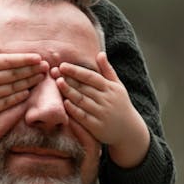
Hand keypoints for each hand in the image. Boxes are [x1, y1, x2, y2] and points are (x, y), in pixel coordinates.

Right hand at [0, 42, 47, 136]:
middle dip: (31, 70)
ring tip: (41, 77)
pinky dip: (19, 97)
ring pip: (13, 88)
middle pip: (13, 74)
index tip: (38, 58)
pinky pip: (6, 102)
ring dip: (29, 82)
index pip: (7, 61)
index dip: (24, 59)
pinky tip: (28, 92)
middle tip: (46, 67)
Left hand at [53, 53, 149, 168]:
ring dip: (69, 92)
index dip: (76, 71)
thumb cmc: (121, 105)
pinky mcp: (97, 127)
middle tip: (54, 72)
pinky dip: (73, 109)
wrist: (130, 131)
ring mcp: (102, 113)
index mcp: (110, 88)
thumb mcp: (118, 87)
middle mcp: (107, 100)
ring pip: (82, 101)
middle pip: (84, 87)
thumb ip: (108, 70)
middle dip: (69, 79)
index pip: (91, 77)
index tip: (63, 65)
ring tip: (58, 83)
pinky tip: (64, 102)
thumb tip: (100, 53)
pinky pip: (83, 117)